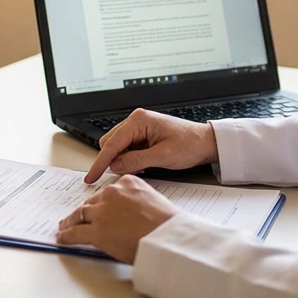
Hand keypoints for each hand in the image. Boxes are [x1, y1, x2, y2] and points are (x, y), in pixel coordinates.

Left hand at [56, 175, 179, 262]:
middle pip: (92, 202)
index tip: (97, 206)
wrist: (168, 237)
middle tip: (78, 217)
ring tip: (64, 227)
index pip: (108, 191)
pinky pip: (75, 233)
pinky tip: (62, 238)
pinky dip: (66, 236)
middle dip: (85, 211)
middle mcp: (112, 193)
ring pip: (79, 215)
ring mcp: (102, 212)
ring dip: (70, 221)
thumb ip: (138, 202)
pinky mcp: (96, 231)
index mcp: (128, 182)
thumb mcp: (154, 201)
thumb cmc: (167, 224)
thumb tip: (131, 214)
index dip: (101, 202)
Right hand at [84, 109, 217, 182]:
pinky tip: (140, 167)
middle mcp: (136, 121)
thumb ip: (136, 161)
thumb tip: (115, 166)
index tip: (91, 176)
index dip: (100, 162)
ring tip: (138, 170)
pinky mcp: (142, 136)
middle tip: (118, 176)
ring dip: (121, 161)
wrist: (206, 142)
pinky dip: (128, 160)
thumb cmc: (190, 144)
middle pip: (110, 143)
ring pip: (117, 147)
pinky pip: (126, 149)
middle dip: (111, 161)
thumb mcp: (163, 156)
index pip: (112, 143)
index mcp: (139, 120)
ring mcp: (138, 128)